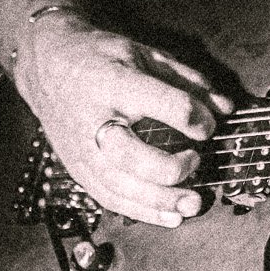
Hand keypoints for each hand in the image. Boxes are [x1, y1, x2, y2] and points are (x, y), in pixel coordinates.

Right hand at [14, 13, 233, 226]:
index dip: (191, 117)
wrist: (45, 64)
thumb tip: (224, 107)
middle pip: (131, 154)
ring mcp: (81, 148)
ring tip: (192, 204)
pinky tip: (169, 216)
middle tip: (196, 161)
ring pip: (120, 185)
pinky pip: (109, 198)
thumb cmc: (97, 57)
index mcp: (111, 82)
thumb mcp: (143, 54)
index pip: (157, 102)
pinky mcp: (77, 167)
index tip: (208, 125)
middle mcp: (93, 118)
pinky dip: (142, 212)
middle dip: (171, 167)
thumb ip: (186, 80)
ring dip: (161, 200)